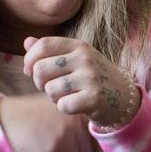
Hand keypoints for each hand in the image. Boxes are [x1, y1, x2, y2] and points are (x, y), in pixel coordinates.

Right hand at [0, 94, 93, 151]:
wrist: (2, 121)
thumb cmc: (25, 115)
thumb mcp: (52, 107)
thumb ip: (70, 118)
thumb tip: (85, 134)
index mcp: (76, 116)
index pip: (90, 142)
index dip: (80, 148)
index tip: (68, 149)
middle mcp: (73, 127)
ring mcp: (63, 141)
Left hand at [22, 37, 136, 126]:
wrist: (123, 97)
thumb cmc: (92, 77)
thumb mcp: (75, 58)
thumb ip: (51, 50)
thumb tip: (27, 42)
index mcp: (79, 46)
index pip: (42, 45)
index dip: (29, 59)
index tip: (30, 70)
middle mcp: (85, 58)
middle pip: (40, 69)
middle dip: (39, 82)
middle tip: (51, 86)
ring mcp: (91, 78)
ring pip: (50, 89)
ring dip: (53, 97)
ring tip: (66, 95)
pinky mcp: (94, 98)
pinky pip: (63, 105)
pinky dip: (64, 108)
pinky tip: (75, 104)